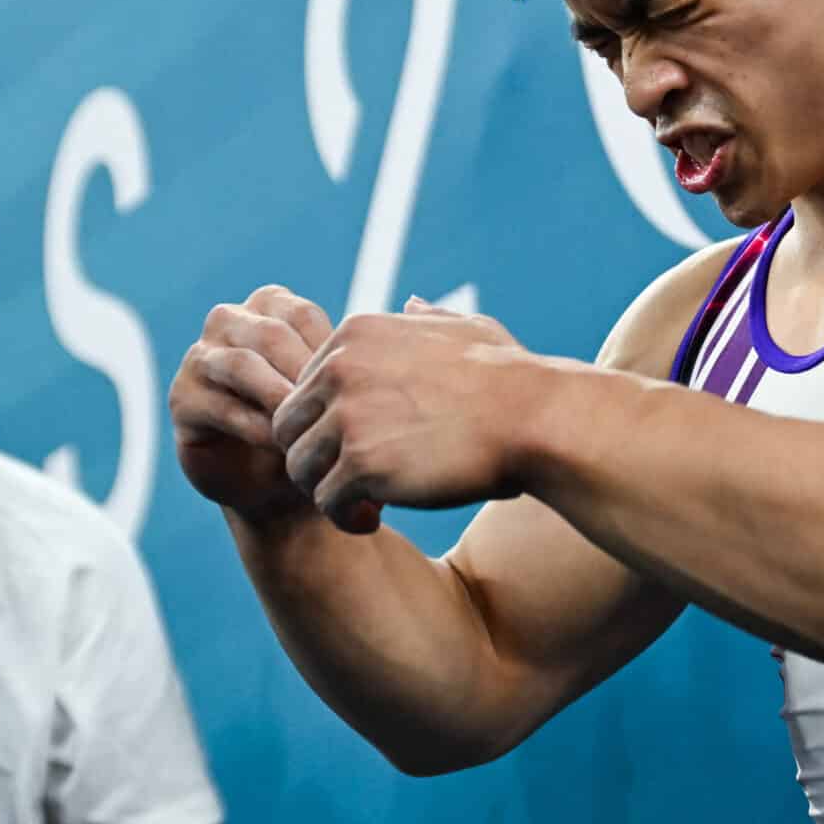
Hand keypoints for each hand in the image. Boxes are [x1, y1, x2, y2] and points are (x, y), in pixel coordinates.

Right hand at [171, 286, 378, 531]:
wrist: (290, 491)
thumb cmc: (330, 430)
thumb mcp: (355, 386)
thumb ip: (377, 345)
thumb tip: (416, 304)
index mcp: (271, 306)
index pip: (300, 314)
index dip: (329, 352)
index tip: (360, 389)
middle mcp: (230, 322)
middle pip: (266, 333)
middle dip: (302, 374)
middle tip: (337, 412)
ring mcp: (200, 358)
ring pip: (237, 364)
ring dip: (276, 397)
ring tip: (309, 431)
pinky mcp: (183, 399)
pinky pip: (213, 403)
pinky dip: (249, 424)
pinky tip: (280, 447)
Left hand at [271, 299, 537, 531]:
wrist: (534, 418)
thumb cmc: (509, 377)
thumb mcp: (465, 328)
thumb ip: (427, 318)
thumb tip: (412, 304)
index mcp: (355, 334)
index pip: (304, 386)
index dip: (328, 423)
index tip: (363, 445)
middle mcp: (340, 368)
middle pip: (289, 426)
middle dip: (315, 457)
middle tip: (351, 482)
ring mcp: (347, 415)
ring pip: (299, 467)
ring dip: (327, 491)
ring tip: (363, 506)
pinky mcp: (360, 463)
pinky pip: (326, 501)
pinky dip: (344, 517)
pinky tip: (373, 520)